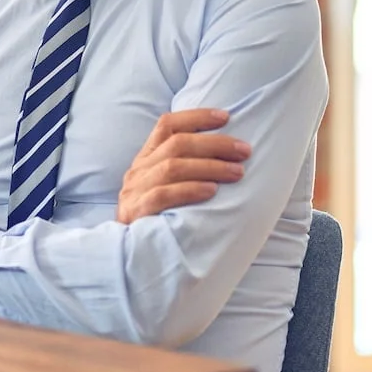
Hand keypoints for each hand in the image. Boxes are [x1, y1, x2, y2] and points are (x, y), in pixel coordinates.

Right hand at [117, 109, 250, 222]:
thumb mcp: (165, 186)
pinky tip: (212, 191)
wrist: (128, 254)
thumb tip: (228, 152)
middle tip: (244, 151)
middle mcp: (138, 169)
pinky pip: (163, 196)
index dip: (196, 117)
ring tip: (237, 172)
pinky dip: (190, 190)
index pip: (167, 125)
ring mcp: (134, 190)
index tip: (226, 117)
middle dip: (215, 144)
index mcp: (146, 158)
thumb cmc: (158, 217)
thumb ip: (183, 168)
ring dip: (209, 167)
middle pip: (177, 144)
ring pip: (172, 167)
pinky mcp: (135, 212)